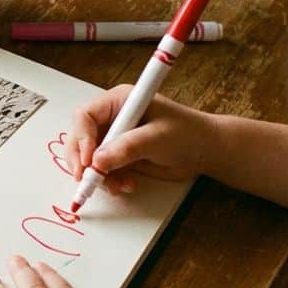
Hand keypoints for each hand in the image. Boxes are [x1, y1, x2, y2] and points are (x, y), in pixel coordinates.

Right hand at [64, 86, 220, 193]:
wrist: (207, 151)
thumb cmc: (188, 134)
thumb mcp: (156, 138)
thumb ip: (126, 148)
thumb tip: (97, 162)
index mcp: (118, 101)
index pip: (85, 116)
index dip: (82, 138)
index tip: (88, 161)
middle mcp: (113, 118)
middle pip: (81, 138)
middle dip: (83, 161)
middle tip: (87, 180)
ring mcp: (116, 138)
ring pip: (90, 158)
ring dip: (100, 176)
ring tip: (119, 186)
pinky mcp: (121, 156)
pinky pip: (104, 171)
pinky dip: (110, 181)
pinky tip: (127, 185)